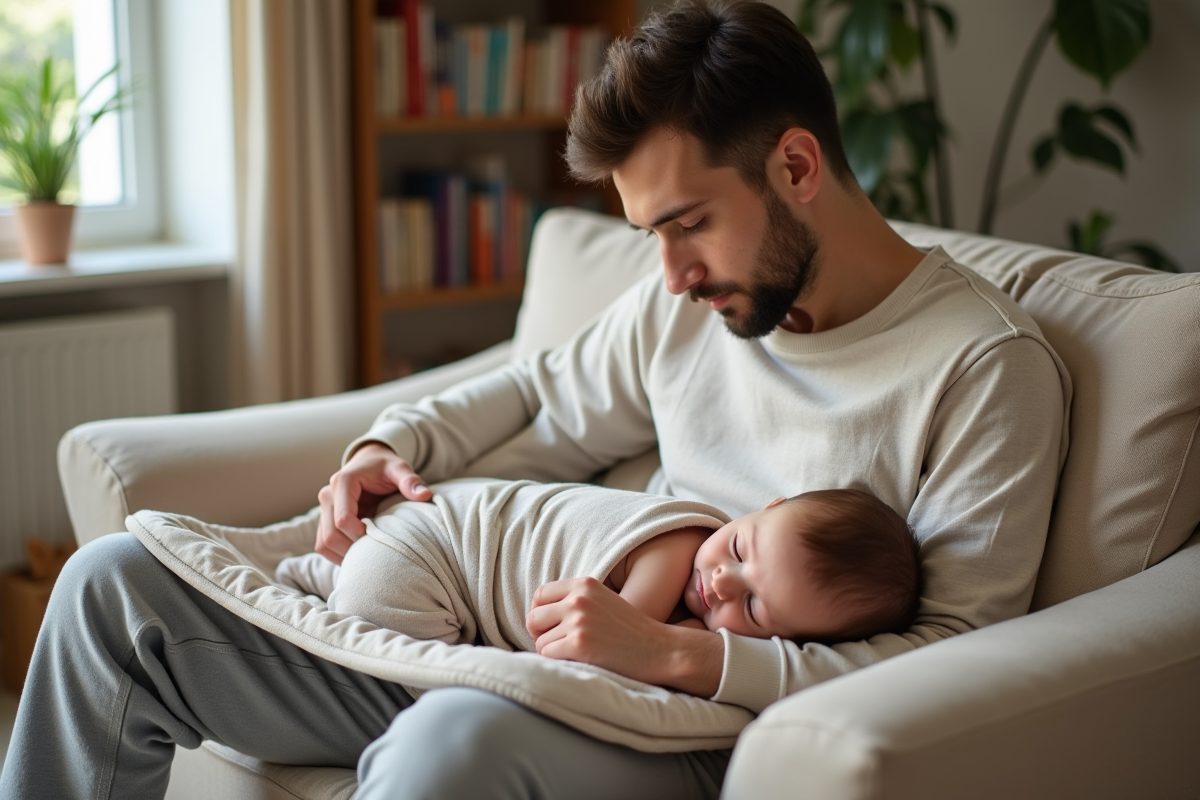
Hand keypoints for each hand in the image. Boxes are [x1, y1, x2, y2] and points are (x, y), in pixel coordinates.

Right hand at [315, 442, 431, 563]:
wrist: (370, 462)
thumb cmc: (385, 466)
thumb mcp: (399, 468)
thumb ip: (410, 480)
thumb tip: (425, 495)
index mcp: (343, 482)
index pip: (343, 519)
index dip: (359, 535)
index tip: (380, 537)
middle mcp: (328, 495)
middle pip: (330, 535)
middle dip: (351, 549)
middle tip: (375, 552)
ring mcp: (324, 509)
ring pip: (323, 543)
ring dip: (343, 555)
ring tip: (367, 556)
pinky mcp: (325, 519)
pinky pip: (323, 544)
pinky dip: (338, 554)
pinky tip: (359, 555)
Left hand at [526, 577, 723, 694]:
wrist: (659, 649)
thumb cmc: (631, 630)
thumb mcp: (603, 601)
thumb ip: (575, 600)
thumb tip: (536, 614)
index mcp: (584, 584)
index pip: (540, 595)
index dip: (540, 614)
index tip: (550, 628)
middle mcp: (579, 599)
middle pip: (534, 617)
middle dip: (541, 635)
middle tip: (558, 645)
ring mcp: (579, 621)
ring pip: (540, 641)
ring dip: (552, 652)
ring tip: (575, 655)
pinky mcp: (579, 644)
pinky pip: (547, 655)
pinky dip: (558, 663)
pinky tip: (577, 662)